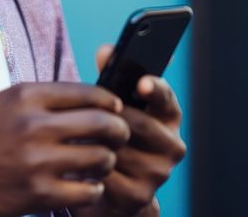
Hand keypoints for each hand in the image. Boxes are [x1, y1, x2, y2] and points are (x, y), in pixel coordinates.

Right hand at [0, 82, 130, 215]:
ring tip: (101, 162)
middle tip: (120, 136)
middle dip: (119, 130)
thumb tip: (92, 97)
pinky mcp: (38, 194)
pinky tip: (86, 185)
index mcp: (25, 96)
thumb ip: (44, 98)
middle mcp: (32, 125)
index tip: (116, 109)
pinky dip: (93, 189)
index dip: (110, 101)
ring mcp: (36, 161)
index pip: (87, 92)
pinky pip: (88, 191)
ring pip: (100, 157)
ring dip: (107, 161)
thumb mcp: (5, 104)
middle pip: (101, 122)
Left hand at [77, 45, 186, 215]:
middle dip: (109, 119)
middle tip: (85, 116)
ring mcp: (159, 173)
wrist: (111, 191)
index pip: (166, 98)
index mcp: (168, 117)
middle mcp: (172, 146)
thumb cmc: (111, 137)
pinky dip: (89, 169)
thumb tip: (106, 51)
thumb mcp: (113, 106)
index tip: (141, 82)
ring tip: (75, 140)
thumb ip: (111, 76)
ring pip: (119, 150)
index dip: (155, 88)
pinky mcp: (139, 197)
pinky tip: (78, 165)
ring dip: (94, 145)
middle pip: (138, 124)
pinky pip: (107, 176)